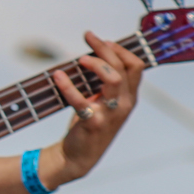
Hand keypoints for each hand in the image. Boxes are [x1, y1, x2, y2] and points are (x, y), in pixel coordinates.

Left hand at [42, 31, 145, 187]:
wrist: (78, 156)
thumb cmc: (89, 123)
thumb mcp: (103, 100)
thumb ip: (104, 81)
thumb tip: (94, 54)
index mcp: (128, 97)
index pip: (136, 66)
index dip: (120, 49)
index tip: (102, 40)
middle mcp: (124, 104)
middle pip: (124, 67)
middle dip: (106, 48)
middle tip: (88, 36)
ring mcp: (110, 114)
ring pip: (113, 79)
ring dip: (97, 64)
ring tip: (81, 58)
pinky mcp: (93, 123)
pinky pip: (81, 101)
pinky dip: (68, 86)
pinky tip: (57, 76)